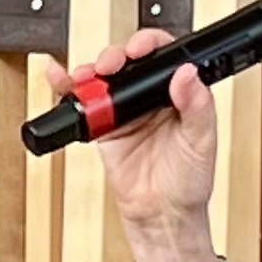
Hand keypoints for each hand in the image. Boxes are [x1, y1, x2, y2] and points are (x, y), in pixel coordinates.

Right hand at [55, 30, 218, 261]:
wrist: (161, 216)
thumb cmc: (188, 182)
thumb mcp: (201, 141)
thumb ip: (197, 106)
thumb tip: (187, 74)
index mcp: (179, 95)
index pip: (165, 56)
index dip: (150, 45)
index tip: (140, 49)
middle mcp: (151, 98)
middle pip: (128, 61)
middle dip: (115, 56)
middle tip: (111, 64)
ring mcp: (125, 112)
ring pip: (103, 79)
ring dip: (90, 70)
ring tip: (86, 75)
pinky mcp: (103, 128)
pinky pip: (83, 104)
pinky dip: (67, 88)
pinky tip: (59, 77)